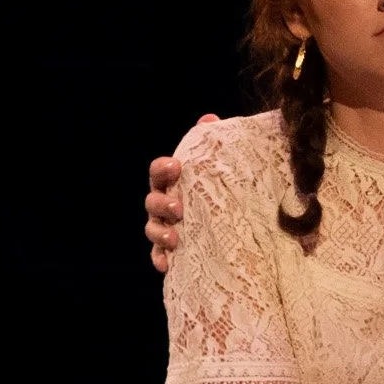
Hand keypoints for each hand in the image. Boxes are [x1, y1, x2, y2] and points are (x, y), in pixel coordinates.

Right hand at [145, 115, 217, 271]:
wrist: (231, 225)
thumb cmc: (218, 189)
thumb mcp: (217, 168)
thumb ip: (211, 144)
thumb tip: (209, 119)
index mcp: (173, 182)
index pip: (159, 171)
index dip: (163, 168)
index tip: (176, 166)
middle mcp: (164, 203)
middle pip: (152, 201)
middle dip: (162, 203)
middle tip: (178, 208)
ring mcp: (164, 227)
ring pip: (152, 229)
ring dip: (160, 233)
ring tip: (175, 238)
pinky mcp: (169, 251)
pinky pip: (159, 256)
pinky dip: (160, 259)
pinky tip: (167, 263)